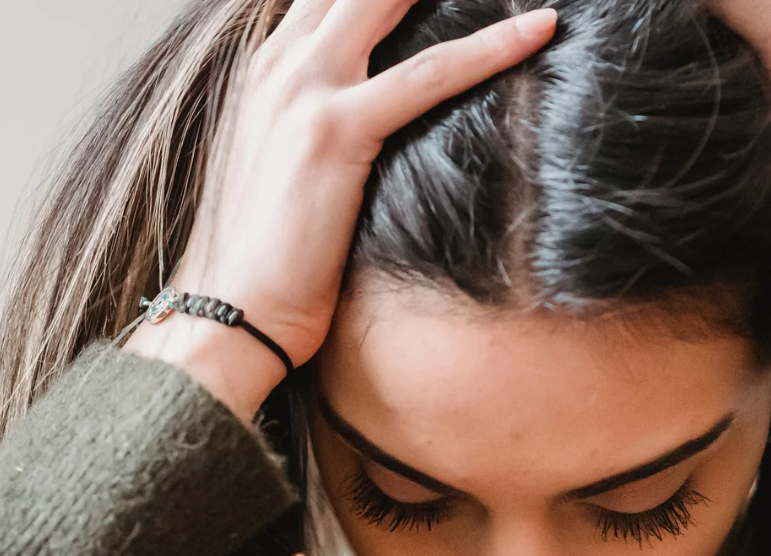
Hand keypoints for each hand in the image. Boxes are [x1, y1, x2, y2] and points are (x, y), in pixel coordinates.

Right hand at [126, 0, 556, 417]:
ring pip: (390, 1)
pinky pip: (429, 74)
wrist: (231, 310)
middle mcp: (282, 65)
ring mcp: (304, 91)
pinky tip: (538, 28)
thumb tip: (368, 125)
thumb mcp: (283, 174)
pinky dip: (491, 47)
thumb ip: (314, 128)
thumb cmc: (264, 263)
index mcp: (269, 71)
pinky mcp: (335, 132)